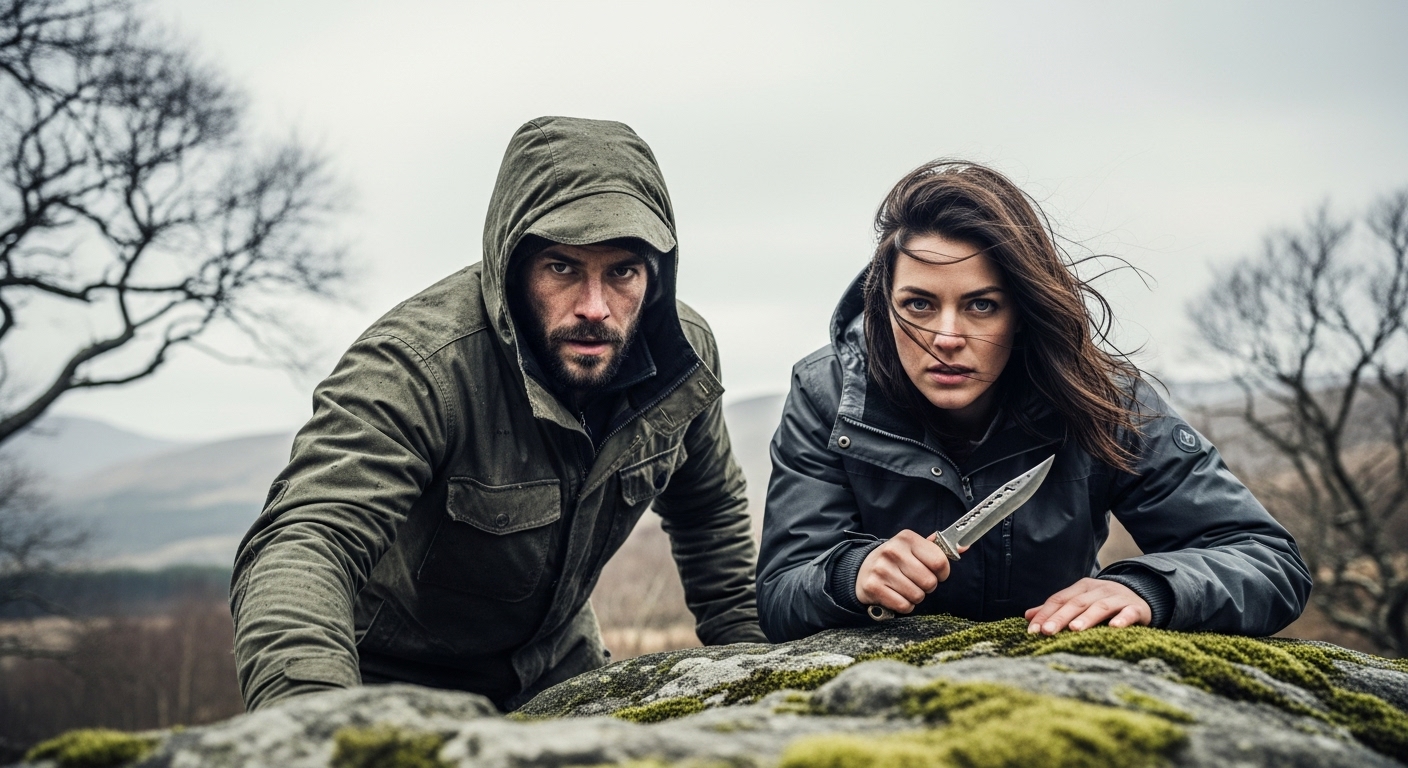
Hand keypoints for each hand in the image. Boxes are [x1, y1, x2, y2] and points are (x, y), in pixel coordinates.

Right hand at [856, 531, 963, 615]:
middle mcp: (893, 551)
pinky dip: (904, 605)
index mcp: (907, 539)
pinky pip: (904, 605)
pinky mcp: (874, 587)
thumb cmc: (896, 560)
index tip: (937, 573)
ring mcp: (882, 569)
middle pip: (930, 581)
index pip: (940, 561)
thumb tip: (964, 547)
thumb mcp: (913, 548)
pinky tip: (896, 595)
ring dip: (916, 597)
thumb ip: (938, 548)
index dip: (943, 572)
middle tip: (918, 581)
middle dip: (928, 586)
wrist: (862, 569)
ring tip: (905, 587)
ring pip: (917, 595)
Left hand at [1024, 578, 1150, 634]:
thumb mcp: (1080, 601)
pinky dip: (1122, 619)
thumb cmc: (1104, 602)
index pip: (1060, 599)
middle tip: (1047, 631)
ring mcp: (1118, 598)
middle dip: (1060, 617)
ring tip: (1074, 629)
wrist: (1142, 594)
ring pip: (1100, 607)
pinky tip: (1114, 627)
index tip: (1032, 630)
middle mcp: (1099, 590)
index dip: (1045, 613)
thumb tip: (1028, 616)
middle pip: (1077, 603)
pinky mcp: (1136, 608)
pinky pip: (1129, 613)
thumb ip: (1056, 609)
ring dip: (1087, 618)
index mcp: (1082, 587)